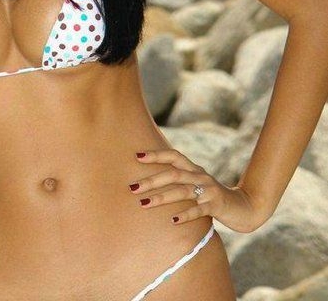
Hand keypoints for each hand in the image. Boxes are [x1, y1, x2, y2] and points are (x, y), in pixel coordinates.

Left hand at [128, 149, 267, 233]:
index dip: (156, 154)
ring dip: (162, 197)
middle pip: (173, 174)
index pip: (173, 156)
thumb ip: (179, 181)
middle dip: (152, 180)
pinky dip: (186, 215)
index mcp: (194, 169)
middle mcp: (200, 176)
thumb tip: (150, 180)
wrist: (243, 207)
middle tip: (133, 188)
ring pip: (183, 191)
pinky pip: (199, 210)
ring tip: (144, 203)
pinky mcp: (216, 206)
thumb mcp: (196, 184)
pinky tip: (173, 221)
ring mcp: (209, 190)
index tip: (137, 156)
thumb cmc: (212, 196)